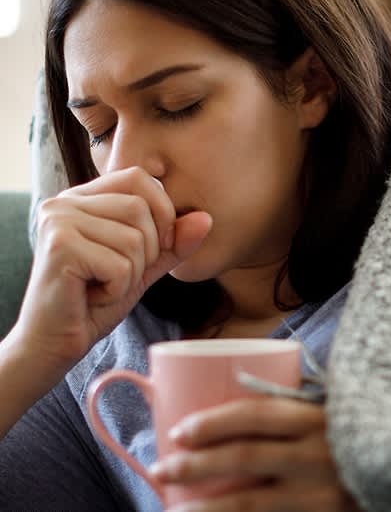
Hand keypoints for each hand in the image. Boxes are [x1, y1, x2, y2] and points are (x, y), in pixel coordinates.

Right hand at [13, 167, 211, 368]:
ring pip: (134, 239)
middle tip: (117, 275)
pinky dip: (117, 289)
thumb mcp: (144, 265)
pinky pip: (120, 265)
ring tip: (102, 285)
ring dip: (131, 274)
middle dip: (146, 252)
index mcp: (84, 197)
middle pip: (140, 209)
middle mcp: (65, 201)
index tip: (155, 246)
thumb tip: (206, 218)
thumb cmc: (96, 300)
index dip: (162, 211)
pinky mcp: (59, 247)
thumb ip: (174, 242)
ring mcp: (59, 221)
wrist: (55, 341)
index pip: (139, 178)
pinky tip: (93, 296)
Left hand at [150, 398, 359, 511]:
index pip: (257, 415)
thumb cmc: (355, 437)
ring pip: (250, 502)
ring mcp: (320, 494)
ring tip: (172, 508)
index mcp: (318, 418)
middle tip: (162, 468)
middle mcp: (319, 455)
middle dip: (196, 464)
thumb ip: (293, 406)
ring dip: (205, 508)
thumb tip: (233, 390)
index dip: (214, 422)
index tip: (179, 430)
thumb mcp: (330, 413)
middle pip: (245, 458)